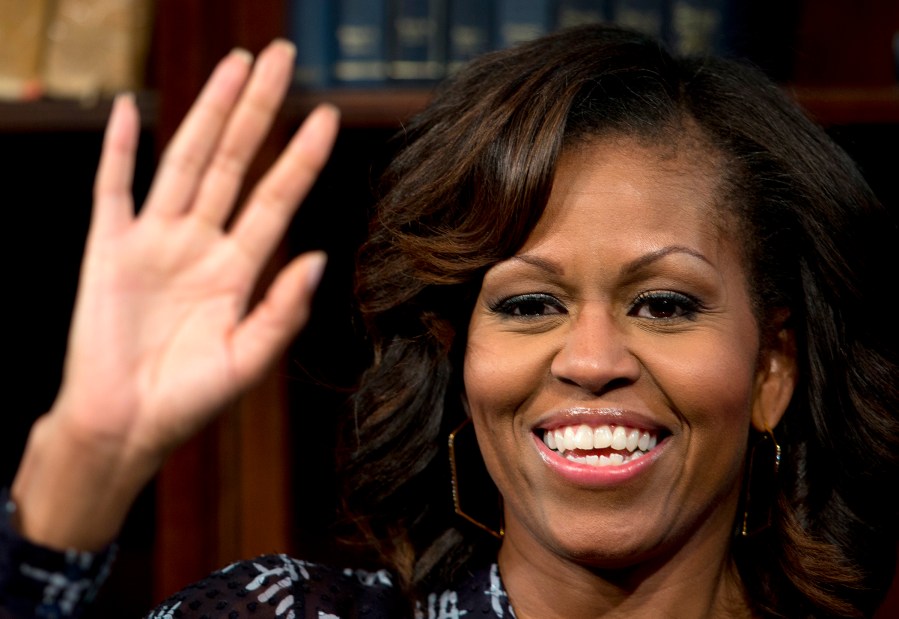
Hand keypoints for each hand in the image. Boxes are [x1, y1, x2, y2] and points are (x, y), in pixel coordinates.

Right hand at [12, 40, 339, 550]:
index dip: (302, 157)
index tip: (328, 115)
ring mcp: (154, 240)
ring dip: (207, 111)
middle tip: (279, 56)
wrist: (124, 426)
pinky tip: (132, 108)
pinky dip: (121, 149)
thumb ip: (283, 309)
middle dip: (257, 108)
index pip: (277, 197)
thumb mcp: (248, 360)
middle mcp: (201, 243)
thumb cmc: (188, 400)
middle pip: (236, 161)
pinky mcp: (108, 248)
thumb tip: (320, 256)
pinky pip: (113, 188)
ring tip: (231, 65)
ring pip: (186, 160)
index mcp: (238, 269)